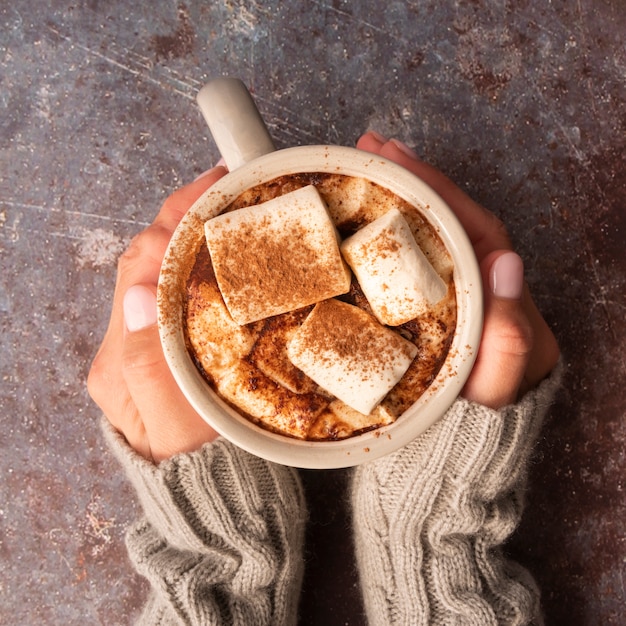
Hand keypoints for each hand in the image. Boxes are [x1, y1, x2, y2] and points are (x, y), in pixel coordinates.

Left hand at [88, 166, 227, 461]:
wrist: (216, 496)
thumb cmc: (199, 466)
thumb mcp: (175, 428)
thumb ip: (152, 367)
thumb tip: (140, 295)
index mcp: (120, 361)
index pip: (137, 272)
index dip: (170, 226)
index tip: (208, 192)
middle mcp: (126, 345)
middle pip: (147, 263)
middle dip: (180, 217)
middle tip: (223, 184)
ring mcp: (148, 345)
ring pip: (164, 273)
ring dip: (192, 234)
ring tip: (228, 204)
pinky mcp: (172, 349)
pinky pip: (181, 292)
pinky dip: (202, 262)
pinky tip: (227, 247)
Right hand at [356, 131, 559, 408]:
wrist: (459, 447)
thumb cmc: (480, 415)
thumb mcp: (497, 385)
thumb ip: (509, 338)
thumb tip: (507, 263)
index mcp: (498, 292)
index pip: (469, 224)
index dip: (434, 187)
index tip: (397, 158)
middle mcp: (476, 283)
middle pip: (444, 218)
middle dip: (409, 178)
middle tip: (368, 146)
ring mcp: (447, 294)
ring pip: (423, 234)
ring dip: (394, 197)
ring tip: (359, 167)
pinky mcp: (422, 308)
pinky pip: (404, 262)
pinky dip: (382, 235)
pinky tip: (355, 222)